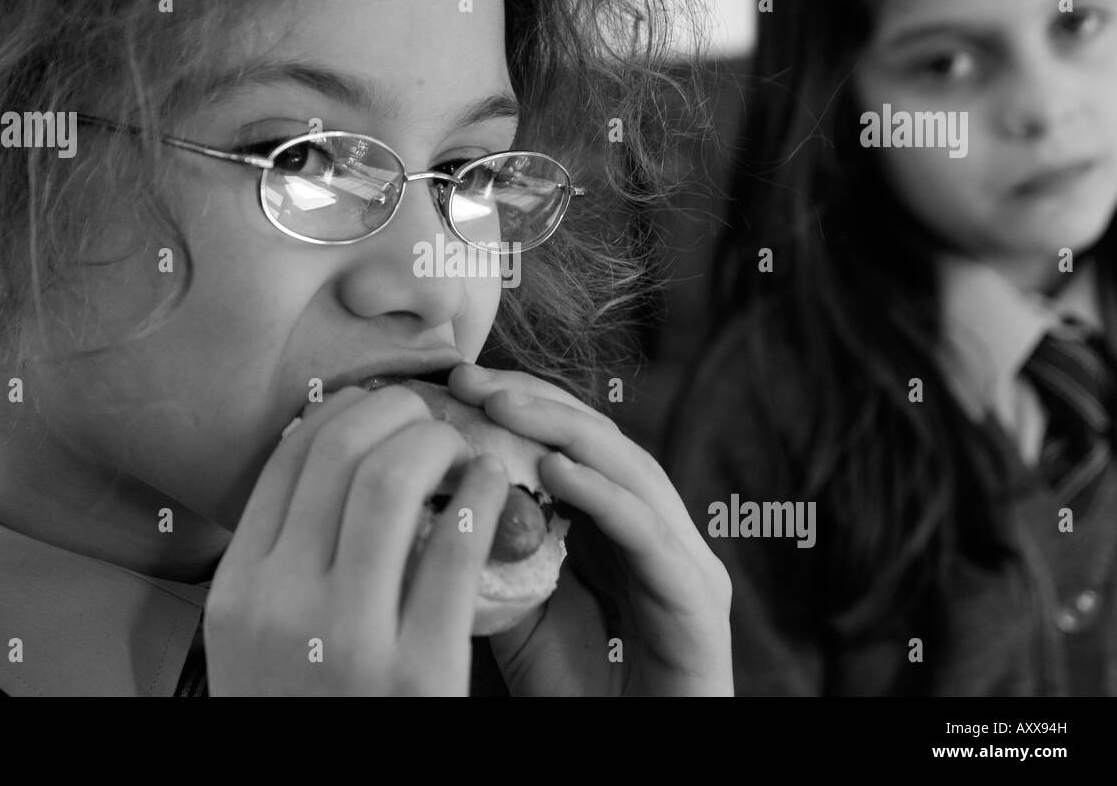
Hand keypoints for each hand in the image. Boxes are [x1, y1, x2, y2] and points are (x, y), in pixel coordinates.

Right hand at [205, 385, 509, 694]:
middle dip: (399, 412)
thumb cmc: (306, 708)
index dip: (345, 409)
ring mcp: (346, 637)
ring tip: (463, 449)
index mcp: (236, 588)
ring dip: (441, 442)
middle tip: (432, 417)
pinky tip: (496, 488)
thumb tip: (331, 458)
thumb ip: (281, 560)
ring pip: (395, 479)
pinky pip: (457, 548)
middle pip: (342, 450)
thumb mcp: (258, 638)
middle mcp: (279, 602)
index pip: (289, 456)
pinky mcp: (417, 669)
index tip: (380, 405)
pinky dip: (485, 497)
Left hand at [447, 364, 732, 695]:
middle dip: (535, 402)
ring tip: (502, 406)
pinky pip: (648, 535)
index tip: (453, 382)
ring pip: (630, 472)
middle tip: (471, 379)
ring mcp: (683, 559)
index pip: (569, 442)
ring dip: (564, 432)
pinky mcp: (697, 599)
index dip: (518, 403)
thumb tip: (430, 494)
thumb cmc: (573, 688)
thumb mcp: (515, 608)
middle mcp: (655, 529)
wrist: (632, 751)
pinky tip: (556, 470)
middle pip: (600, 442)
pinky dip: (603, 496)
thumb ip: (491, 551)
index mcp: (616, 524)